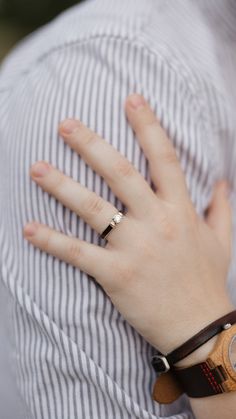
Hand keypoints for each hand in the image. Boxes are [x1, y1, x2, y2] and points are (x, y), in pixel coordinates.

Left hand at [23, 94, 234, 353]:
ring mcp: (135, 247)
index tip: (130, 98)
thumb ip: (222, 207)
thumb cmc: (208, 282)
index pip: (164, 158)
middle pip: (120, 174)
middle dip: (91, 145)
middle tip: (64, 123)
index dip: (147, 125)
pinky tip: (28, 228)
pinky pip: (78, 253)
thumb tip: (223, 180)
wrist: (201, 329)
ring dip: (62, 186)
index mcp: (181, 210)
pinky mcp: (116, 274)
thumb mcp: (222, 240)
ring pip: (93, 208)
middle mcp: (157, 222)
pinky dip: (51, 241)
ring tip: (36, 167)